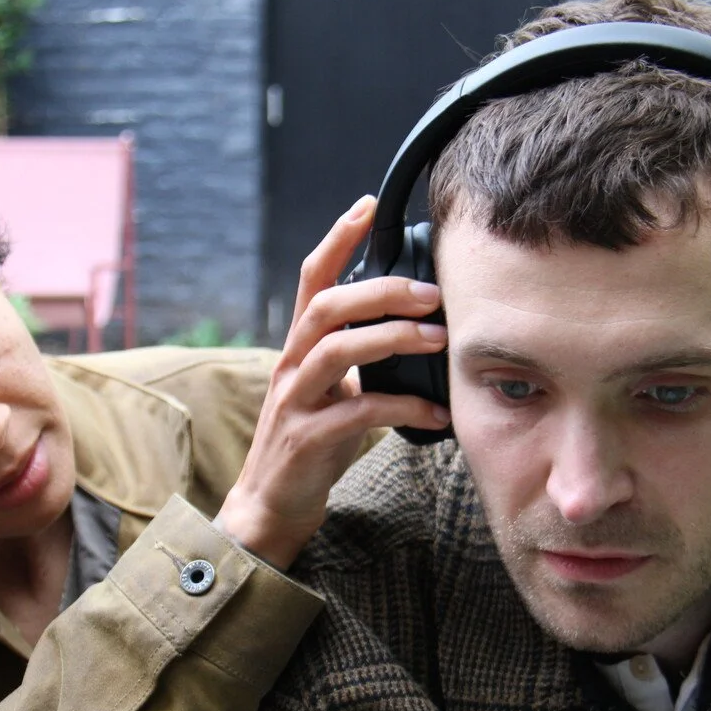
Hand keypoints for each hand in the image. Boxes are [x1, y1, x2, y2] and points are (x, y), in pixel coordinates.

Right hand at [215, 196, 448, 568]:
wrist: (271, 504)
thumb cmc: (313, 443)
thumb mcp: (334, 390)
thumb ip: (359, 358)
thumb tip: (416, 329)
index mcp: (299, 347)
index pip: (312, 279)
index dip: (337, 239)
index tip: (366, 206)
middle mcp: (290, 366)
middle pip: (327, 307)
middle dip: (381, 291)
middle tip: (432, 292)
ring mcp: (295, 402)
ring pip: (336, 351)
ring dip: (393, 339)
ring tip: (439, 340)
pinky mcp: (307, 439)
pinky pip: (359, 413)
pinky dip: (404, 407)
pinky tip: (438, 413)